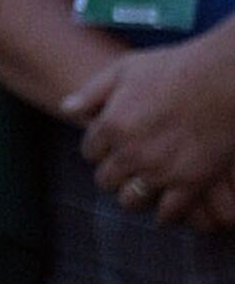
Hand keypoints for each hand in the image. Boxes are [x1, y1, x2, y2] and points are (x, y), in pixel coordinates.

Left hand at [68, 38, 234, 220]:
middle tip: (124, 170)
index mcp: (111, 126)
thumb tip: (65, 109)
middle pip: (105, 180)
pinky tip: (166, 209)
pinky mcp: (191, 183)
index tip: (109, 147)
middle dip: (112, 174)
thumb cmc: (175, 68)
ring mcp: (161, 171)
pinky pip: (169, 212)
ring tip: (141, 189)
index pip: (90, 152)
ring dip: (133, 196)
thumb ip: (92, 92)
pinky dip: (165, 214)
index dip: (99, 149)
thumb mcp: (125, 69)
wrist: (222, 80)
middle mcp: (130, 153)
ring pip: (131, 200)